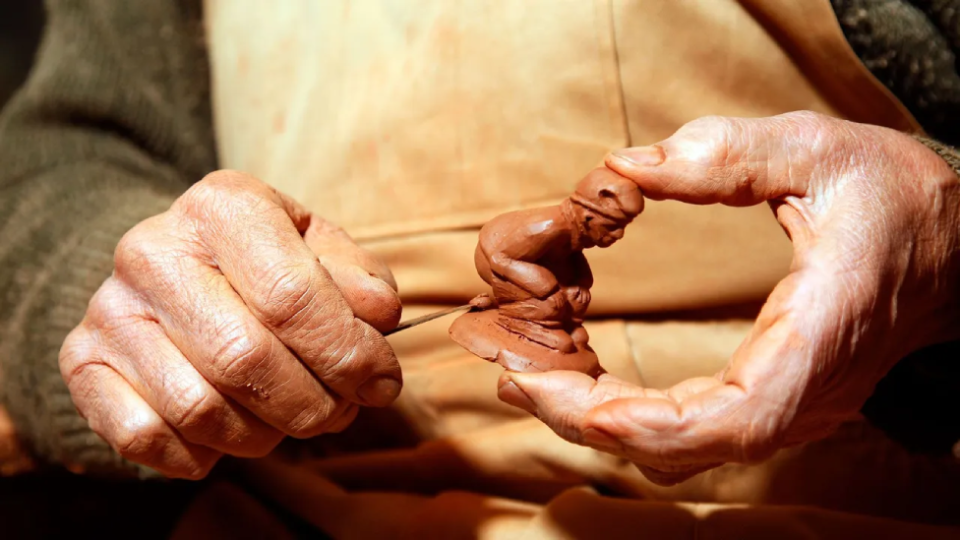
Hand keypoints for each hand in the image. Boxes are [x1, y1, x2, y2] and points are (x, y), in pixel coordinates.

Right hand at [60, 171, 402, 478]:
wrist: (172, 265)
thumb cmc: (265, 262)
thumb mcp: (320, 249)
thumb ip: (359, 279)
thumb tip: (379, 317)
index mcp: (224, 207)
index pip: (293, 297)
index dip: (349, 354)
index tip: (382, 383)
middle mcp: (154, 251)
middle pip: (246, 360)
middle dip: (314, 404)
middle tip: (341, 410)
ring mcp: (110, 308)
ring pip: (201, 409)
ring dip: (265, 435)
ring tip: (291, 418)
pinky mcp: (81, 361)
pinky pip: (144, 437)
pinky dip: (200, 454)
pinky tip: (229, 430)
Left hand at [496, 111, 959, 484]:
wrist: (959, 252)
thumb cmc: (902, 205)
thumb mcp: (824, 154)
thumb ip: (729, 156)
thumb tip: (626, 167)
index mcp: (819, 337)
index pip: (733, 416)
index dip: (647, 422)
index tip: (570, 401)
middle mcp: (801, 393)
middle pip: (685, 445)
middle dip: (589, 420)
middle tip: (513, 377)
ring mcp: (785, 406)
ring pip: (680, 448)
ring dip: (597, 421)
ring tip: (527, 377)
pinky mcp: (769, 400)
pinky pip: (688, 428)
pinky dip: (625, 412)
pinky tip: (579, 378)